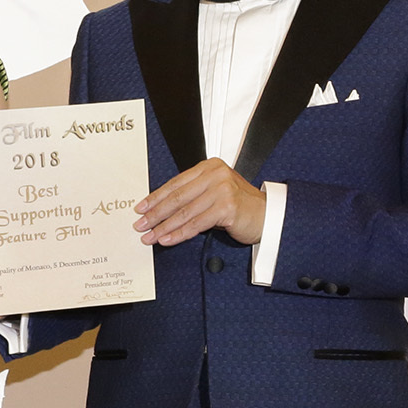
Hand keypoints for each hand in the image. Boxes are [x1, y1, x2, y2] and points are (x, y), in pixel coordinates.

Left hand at [135, 158, 263, 247]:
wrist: (268, 215)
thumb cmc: (239, 206)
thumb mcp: (213, 193)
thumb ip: (192, 194)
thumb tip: (159, 209)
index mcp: (209, 167)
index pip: (175, 183)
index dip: (155, 198)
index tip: (141, 208)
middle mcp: (215, 175)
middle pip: (177, 197)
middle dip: (155, 214)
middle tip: (140, 225)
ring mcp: (222, 190)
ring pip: (185, 212)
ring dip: (164, 227)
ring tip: (150, 237)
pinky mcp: (227, 207)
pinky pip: (197, 223)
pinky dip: (180, 233)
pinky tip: (168, 239)